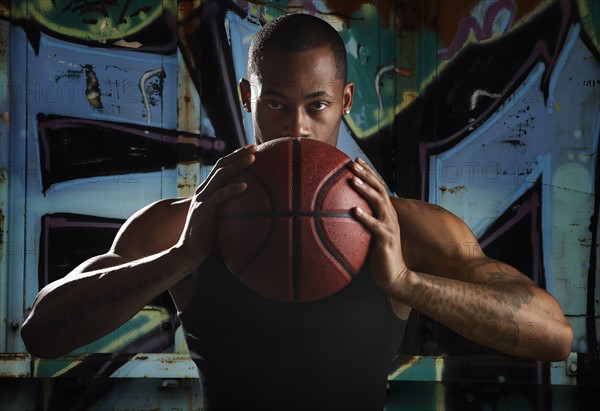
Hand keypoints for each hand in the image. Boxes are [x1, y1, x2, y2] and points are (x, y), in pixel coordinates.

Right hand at [175, 144, 255, 269]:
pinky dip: (232, 189)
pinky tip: (245, 186)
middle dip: (238, 154)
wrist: (189, 251)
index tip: (251, 150)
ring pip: (221, 175)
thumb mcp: (220, 218)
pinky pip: (220, 196)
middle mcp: (203, 191)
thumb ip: (230, 209)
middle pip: (221, 165)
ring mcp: (202, 199)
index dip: (235, 156)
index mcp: (207, 190)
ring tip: (253, 159)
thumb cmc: (207, 238)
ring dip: (238, 165)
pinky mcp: (204, 210)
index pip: (221, 167)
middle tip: (255, 146)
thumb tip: (252, 207)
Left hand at [351, 158, 408, 293]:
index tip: (356, 160)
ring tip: (352, 179)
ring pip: (379, 202)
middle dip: (366, 174)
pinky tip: (354, 210)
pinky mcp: (386, 239)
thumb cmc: (380, 256)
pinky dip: (365, 216)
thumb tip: (342, 214)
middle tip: (352, 163)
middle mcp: (390, 216)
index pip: (379, 187)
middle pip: (380, 189)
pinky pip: (375, 225)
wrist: (394, 276)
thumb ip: (362, 223)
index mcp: (386, 213)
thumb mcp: (370, 235)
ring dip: (365, 189)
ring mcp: (390, 226)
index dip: (369, 172)